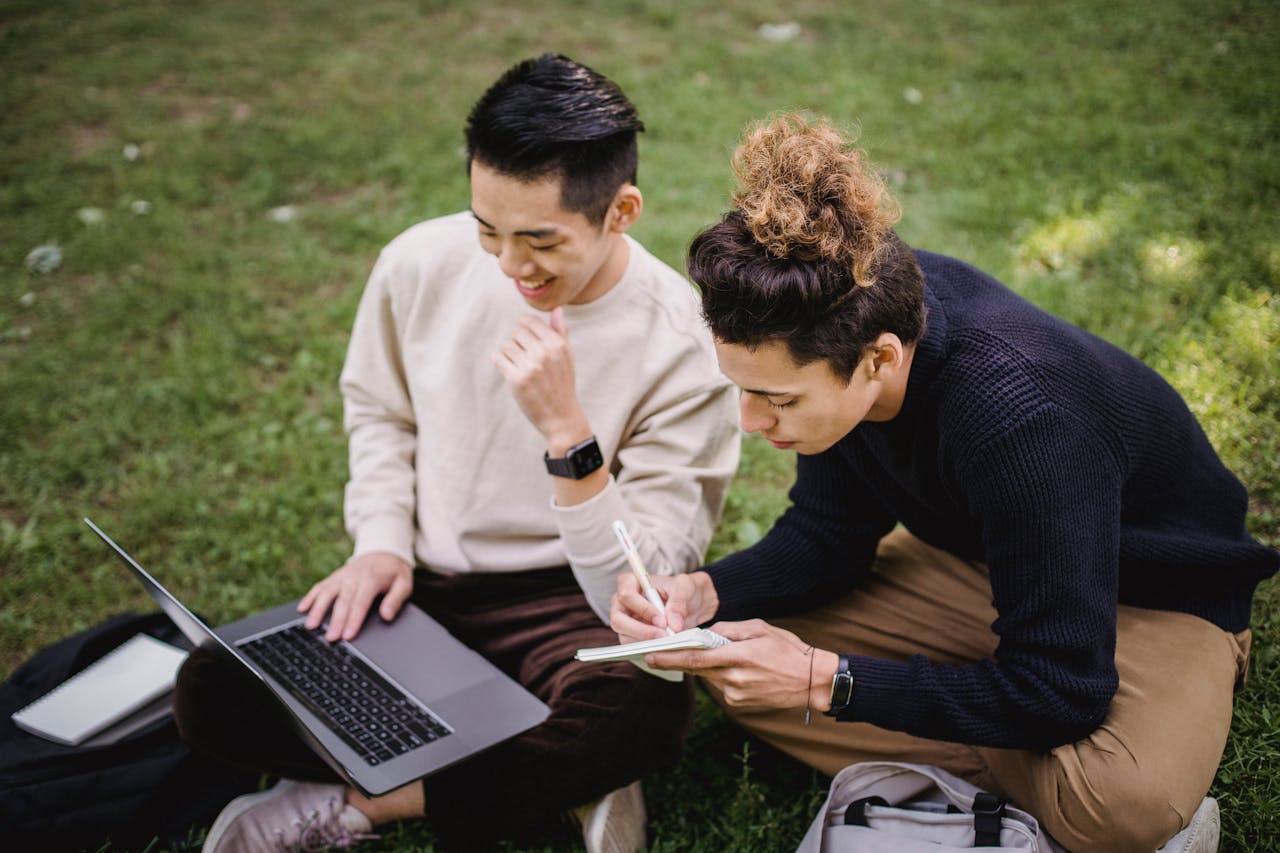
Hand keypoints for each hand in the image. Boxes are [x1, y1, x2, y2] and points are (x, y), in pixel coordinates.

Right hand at [298, 551, 413, 641]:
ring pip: (327, 593)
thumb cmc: (394, 572)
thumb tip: (387, 616)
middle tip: (330, 638)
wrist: (383, 551)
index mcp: (372, 578)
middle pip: (343, 601)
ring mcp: (342, 576)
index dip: (354, 619)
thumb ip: (396, 599)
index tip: (348, 635)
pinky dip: (310, 597)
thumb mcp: (404, 583)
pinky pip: (320, 586)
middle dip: (336, 620)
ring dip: (318, 609)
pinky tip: (302, 609)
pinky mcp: (334, 577)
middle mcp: (354, 576)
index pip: (361, 602)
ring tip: (311, 626)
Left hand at [492, 307, 588, 447]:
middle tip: (524, 356)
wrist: (561, 416)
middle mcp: (544, 352)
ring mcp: (530, 366)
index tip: (525, 339)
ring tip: (518, 365)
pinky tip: (509, 370)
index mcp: (557, 344)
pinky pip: (498, 358)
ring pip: (506, 345)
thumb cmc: (563, 383)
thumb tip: (556, 309)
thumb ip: (561, 331)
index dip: (524, 328)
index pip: (530, 321)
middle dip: (517, 342)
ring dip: (508, 353)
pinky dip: (500, 362)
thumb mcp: (567, 356)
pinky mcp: (517, 380)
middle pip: (516, 331)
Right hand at [610, 571, 718, 640]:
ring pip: (625, 637)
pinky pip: (634, 647)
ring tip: (668, 643)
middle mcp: (621, 603)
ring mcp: (624, 622)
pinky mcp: (631, 637)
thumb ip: (678, 602)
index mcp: (630, 583)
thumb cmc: (681, 589)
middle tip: (664, 636)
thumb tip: (674, 624)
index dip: (643, 609)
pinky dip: (649, 649)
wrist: (689, 603)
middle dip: (641, 631)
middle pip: (619, 620)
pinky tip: (664, 648)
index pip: (627, 595)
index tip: (662, 620)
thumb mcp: (684, 587)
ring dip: (646, 643)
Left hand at [645, 619, 839, 712]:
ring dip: (705, 667)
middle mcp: (734, 678)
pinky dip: (722, 676)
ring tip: (722, 656)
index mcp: (738, 656)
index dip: (669, 658)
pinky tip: (740, 670)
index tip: (649, 655)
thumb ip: (728, 629)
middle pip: (696, 669)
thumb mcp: (759, 628)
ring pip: (709, 677)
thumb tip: (704, 633)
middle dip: (674, 662)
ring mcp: (736, 694)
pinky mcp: (740, 704)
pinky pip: (721, 687)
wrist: (812, 680)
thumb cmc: (787, 649)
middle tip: (653, 655)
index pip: (695, 657)